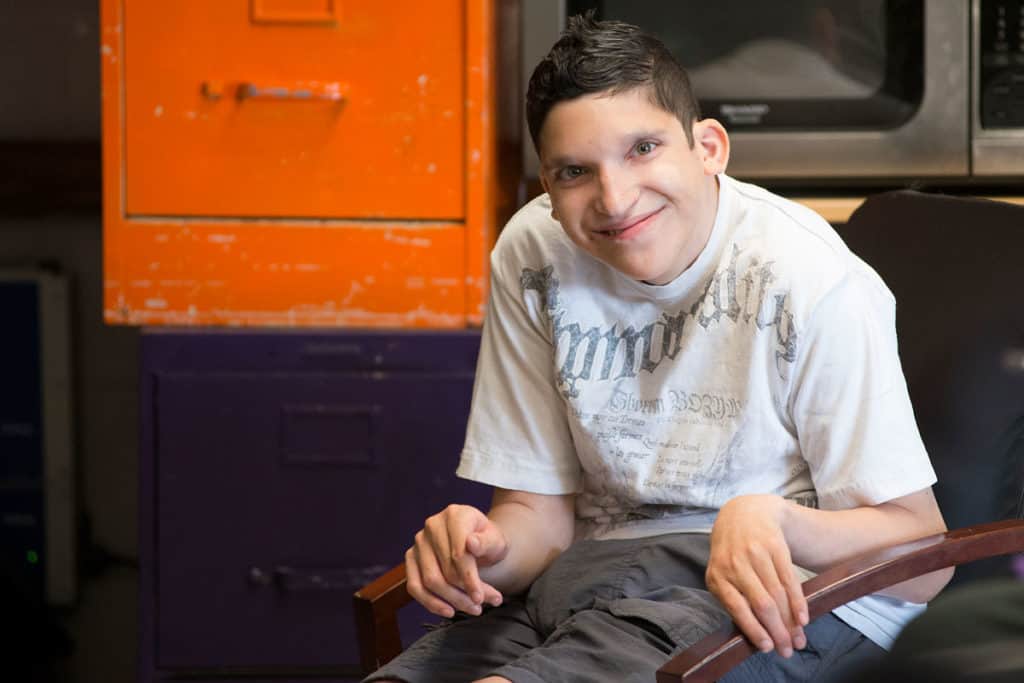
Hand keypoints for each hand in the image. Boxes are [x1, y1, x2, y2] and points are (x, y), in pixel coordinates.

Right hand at [405, 504, 507, 617]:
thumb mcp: (496, 541)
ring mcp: (419, 541)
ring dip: (451, 600)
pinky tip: (448, 611)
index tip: (481, 598)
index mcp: (455, 515)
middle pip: (445, 570)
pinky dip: (431, 603)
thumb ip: (487, 543)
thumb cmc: (487, 541)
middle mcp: (433, 525)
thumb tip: (471, 544)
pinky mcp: (411, 557)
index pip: (459, 553)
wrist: (477, 540)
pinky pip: (415, 586)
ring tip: (472, 609)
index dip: (470, 579)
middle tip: (481, 605)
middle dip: (464, 593)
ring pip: (430, 581)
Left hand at [706, 495, 807, 657]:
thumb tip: (755, 635)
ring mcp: (755, 554)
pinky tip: (803, 618)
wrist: (745, 513)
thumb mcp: (723, 573)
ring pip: (777, 594)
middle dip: (777, 632)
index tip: (767, 648)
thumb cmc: (732, 552)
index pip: (737, 608)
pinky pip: (789, 579)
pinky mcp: (774, 546)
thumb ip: (733, 599)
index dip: (754, 630)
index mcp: (717, 576)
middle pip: (761, 604)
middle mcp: (735, 564)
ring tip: (798, 640)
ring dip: (791, 622)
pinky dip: (798, 601)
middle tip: (788, 651)